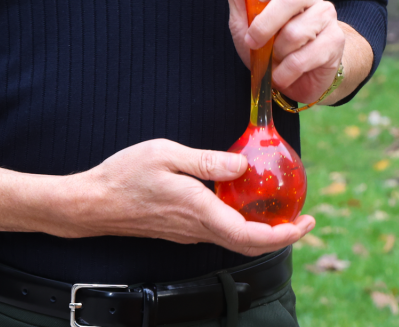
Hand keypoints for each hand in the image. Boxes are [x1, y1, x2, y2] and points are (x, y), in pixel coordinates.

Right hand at [60, 139, 314, 254]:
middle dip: (282, 236)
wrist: (93, 203)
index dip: (283, 235)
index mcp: (199, 210)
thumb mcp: (167, 154)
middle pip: (249, 245)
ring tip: (282, 211)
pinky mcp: (182, 230)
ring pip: (235, 241)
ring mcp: (189, 233)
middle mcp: (198, 228)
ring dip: (264, 232)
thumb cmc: (125, 175)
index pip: (250, 236)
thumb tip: (243, 166)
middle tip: (305, 219)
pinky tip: (245, 205)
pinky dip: (242, 226)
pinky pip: (220, 233)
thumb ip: (207, 161)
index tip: (305, 223)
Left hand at [219, 0, 345, 104]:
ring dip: (276, 51)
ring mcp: (327, 18)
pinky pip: (306, 56)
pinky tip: (282, 74)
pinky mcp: (334, 43)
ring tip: (273, 58)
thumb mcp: (245, 16)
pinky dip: (286, 70)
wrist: (294, 79)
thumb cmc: (268, 42)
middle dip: (266, 23)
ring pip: (298, 30)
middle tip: (253, 39)